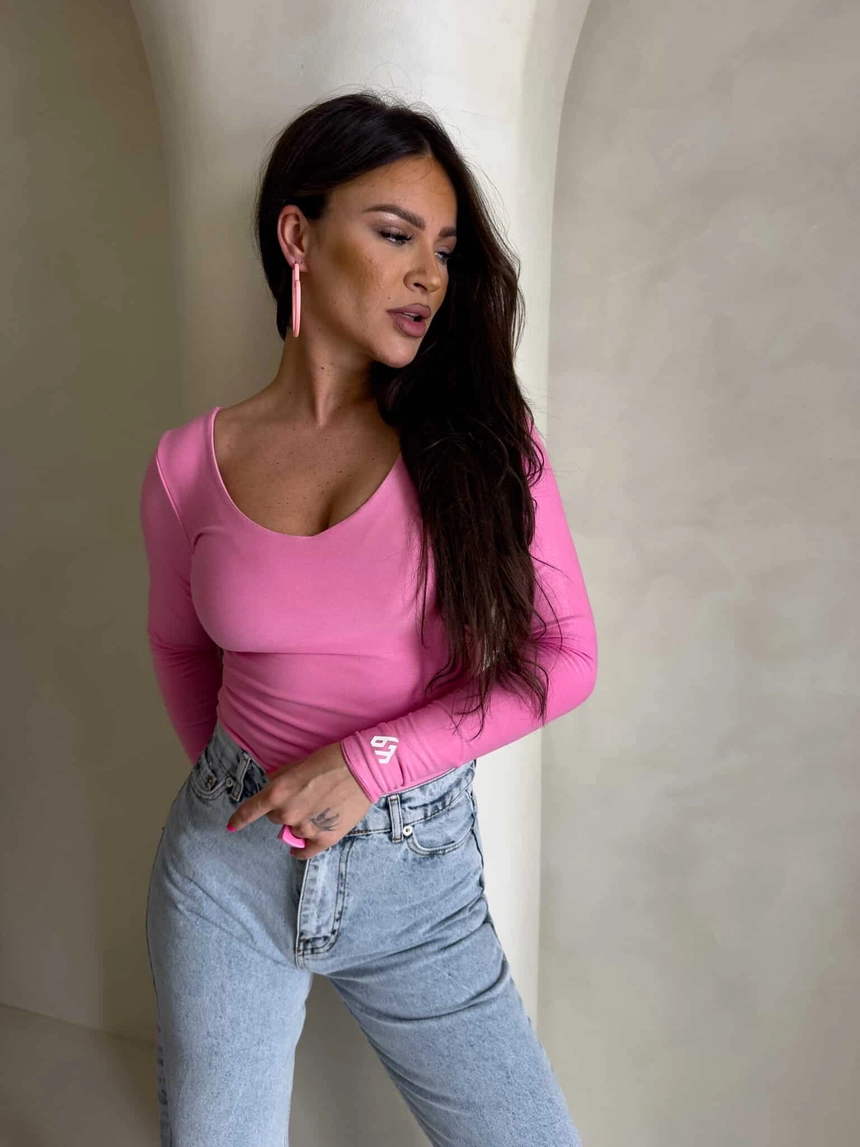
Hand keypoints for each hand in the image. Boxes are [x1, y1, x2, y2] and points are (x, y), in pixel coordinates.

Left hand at [225, 742, 371, 858]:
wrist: (362, 769)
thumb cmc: (331, 759)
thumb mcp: (299, 763)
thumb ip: (281, 778)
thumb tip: (271, 786)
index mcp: (278, 792)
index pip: (250, 810)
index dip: (239, 819)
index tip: (231, 826)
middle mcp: (287, 813)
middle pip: (275, 818)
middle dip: (283, 810)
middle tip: (302, 798)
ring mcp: (305, 828)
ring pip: (292, 831)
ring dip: (298, 823)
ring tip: (316, 810)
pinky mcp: (324, 838)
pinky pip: (305, 850)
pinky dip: (301, 848)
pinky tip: (301, 846)